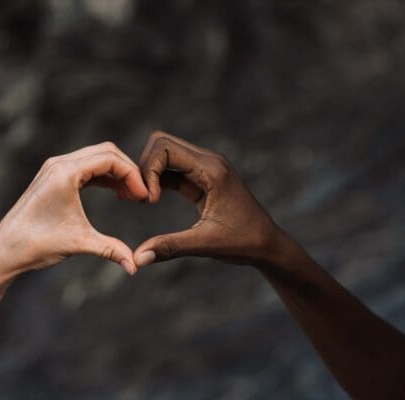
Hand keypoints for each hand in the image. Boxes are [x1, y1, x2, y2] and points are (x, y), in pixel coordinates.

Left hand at [0, 142, 148, 274]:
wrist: (5, 250)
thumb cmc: (37, 244)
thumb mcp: (80, 243)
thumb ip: (112, 250)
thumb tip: (135, 267)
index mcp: (65, 173)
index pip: (110, 159)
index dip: (133, 176)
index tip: (144, 198)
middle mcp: (59, 164)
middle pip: (106, 152)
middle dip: (128, 171)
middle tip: (142, 196)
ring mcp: (54, 168)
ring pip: (96, 158)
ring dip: (117, 174)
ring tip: (132, 197)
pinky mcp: (53, 177)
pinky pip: (86, 168)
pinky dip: (104, 177)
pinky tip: (117, 194)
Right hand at [134, 131, 284, 267]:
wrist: (267, 244)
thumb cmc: (243, 242)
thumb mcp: (205, 244)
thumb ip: (170, 247)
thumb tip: (137, 259)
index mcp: (211, 170)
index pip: (166, 148)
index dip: (148, 170)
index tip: (149, 201)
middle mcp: (208, 161)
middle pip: (162, 143)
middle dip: (145, 167)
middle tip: (143, 198)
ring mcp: (206, 166)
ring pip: (166, 152)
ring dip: (150, 172)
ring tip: (147, 200)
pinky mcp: (202, 177)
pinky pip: (172, 168)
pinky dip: (158, 179)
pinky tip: (154, 200)